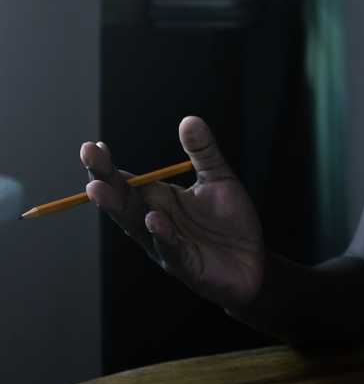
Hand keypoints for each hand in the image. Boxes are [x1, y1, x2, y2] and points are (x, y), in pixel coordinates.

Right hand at [80, 116, 264, 310]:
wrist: (254, 260)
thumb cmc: (230, 220)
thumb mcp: (219, 178)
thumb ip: (203, 151)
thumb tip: (189, 119)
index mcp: (157, 199)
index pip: (125, 182)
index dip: (107, 167)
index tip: (93, 147)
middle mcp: (153, 222)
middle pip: (122, 201)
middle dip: (103, 182)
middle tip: (89, 162)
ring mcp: (165, 245)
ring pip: (136, 226)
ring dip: (119, 209)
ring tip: (102, 189)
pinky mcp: (186, 264)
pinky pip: (170, 249)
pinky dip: (161, 236)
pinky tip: (153, 220)